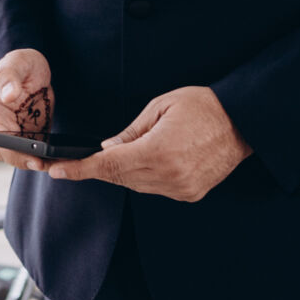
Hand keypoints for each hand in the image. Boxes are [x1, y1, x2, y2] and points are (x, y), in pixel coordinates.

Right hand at [0, 49, 53, 171]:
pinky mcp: (27, 137)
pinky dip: (45, 158)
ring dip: (36, 162)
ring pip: (20, 157)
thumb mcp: (16, 64)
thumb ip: (9, 78)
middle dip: (24, 161)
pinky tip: (61, 159)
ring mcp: (13, 134)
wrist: (34, 69)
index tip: (30, 156)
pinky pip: (34, 153)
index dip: (12, 151)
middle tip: (45, 165)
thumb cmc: (21, 63)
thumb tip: (8, 96)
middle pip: (7, 153)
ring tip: (56, 165)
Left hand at [45, 87, 250, 202]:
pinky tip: (150, 159)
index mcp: (158, 152)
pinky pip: (156, 188)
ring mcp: (181, 188)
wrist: (242, 122)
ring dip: (125, 171)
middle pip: (120, 177)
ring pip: (137, 185)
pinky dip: (145, 176)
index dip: (80, 169)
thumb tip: (108, 148)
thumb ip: (131, 132)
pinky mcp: (191, 193)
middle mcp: (169, 176)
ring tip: (132, 148)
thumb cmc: (202, 106)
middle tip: (85, 156)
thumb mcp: (160, 107)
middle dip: (101, 166)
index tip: (57, 171)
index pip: (108, 165)